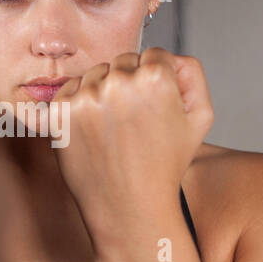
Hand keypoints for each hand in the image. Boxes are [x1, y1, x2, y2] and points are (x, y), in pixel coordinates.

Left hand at [51, 48, 213, 248]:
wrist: (129, 207)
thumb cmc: (166, 165)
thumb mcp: (201, 118)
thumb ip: (192, 73)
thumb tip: (169, 56)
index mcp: (156, 78)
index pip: (156, 54)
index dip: (159, 79)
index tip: (155, 106)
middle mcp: (119, 82)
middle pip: (125, 60)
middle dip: (131, 83)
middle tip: (135, 120)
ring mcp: (86, 96)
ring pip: (97, 72)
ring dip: (105, 90)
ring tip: (116, 128)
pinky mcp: (61, 111)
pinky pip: (71, 88)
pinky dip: (81, 102)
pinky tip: (95, 129)